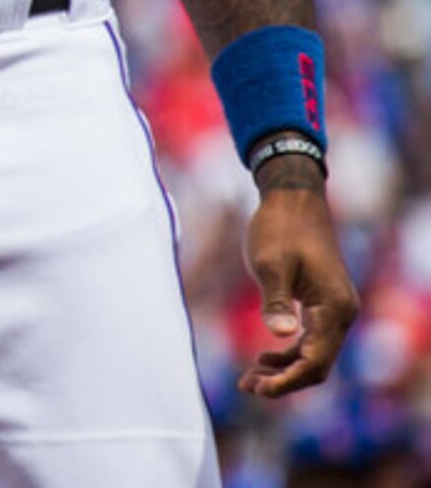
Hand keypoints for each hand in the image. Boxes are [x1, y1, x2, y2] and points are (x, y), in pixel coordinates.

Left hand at [238, 172, 358, 395]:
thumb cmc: (279, 228)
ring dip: (284, 369)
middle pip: (317, 364)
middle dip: (284, 380)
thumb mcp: (271, 264)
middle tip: (247, 387)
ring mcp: (333, 309)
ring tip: (249, 380)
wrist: (292, 199)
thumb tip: (282, 336)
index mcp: (334, 308)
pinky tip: (263, 357)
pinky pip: (310, 339)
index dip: (288, 380)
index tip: (258, 389)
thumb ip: (276, 301)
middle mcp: (341, 313)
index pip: (316, 361)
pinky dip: (288, 352)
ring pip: (313, 354)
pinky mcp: (321, 303)